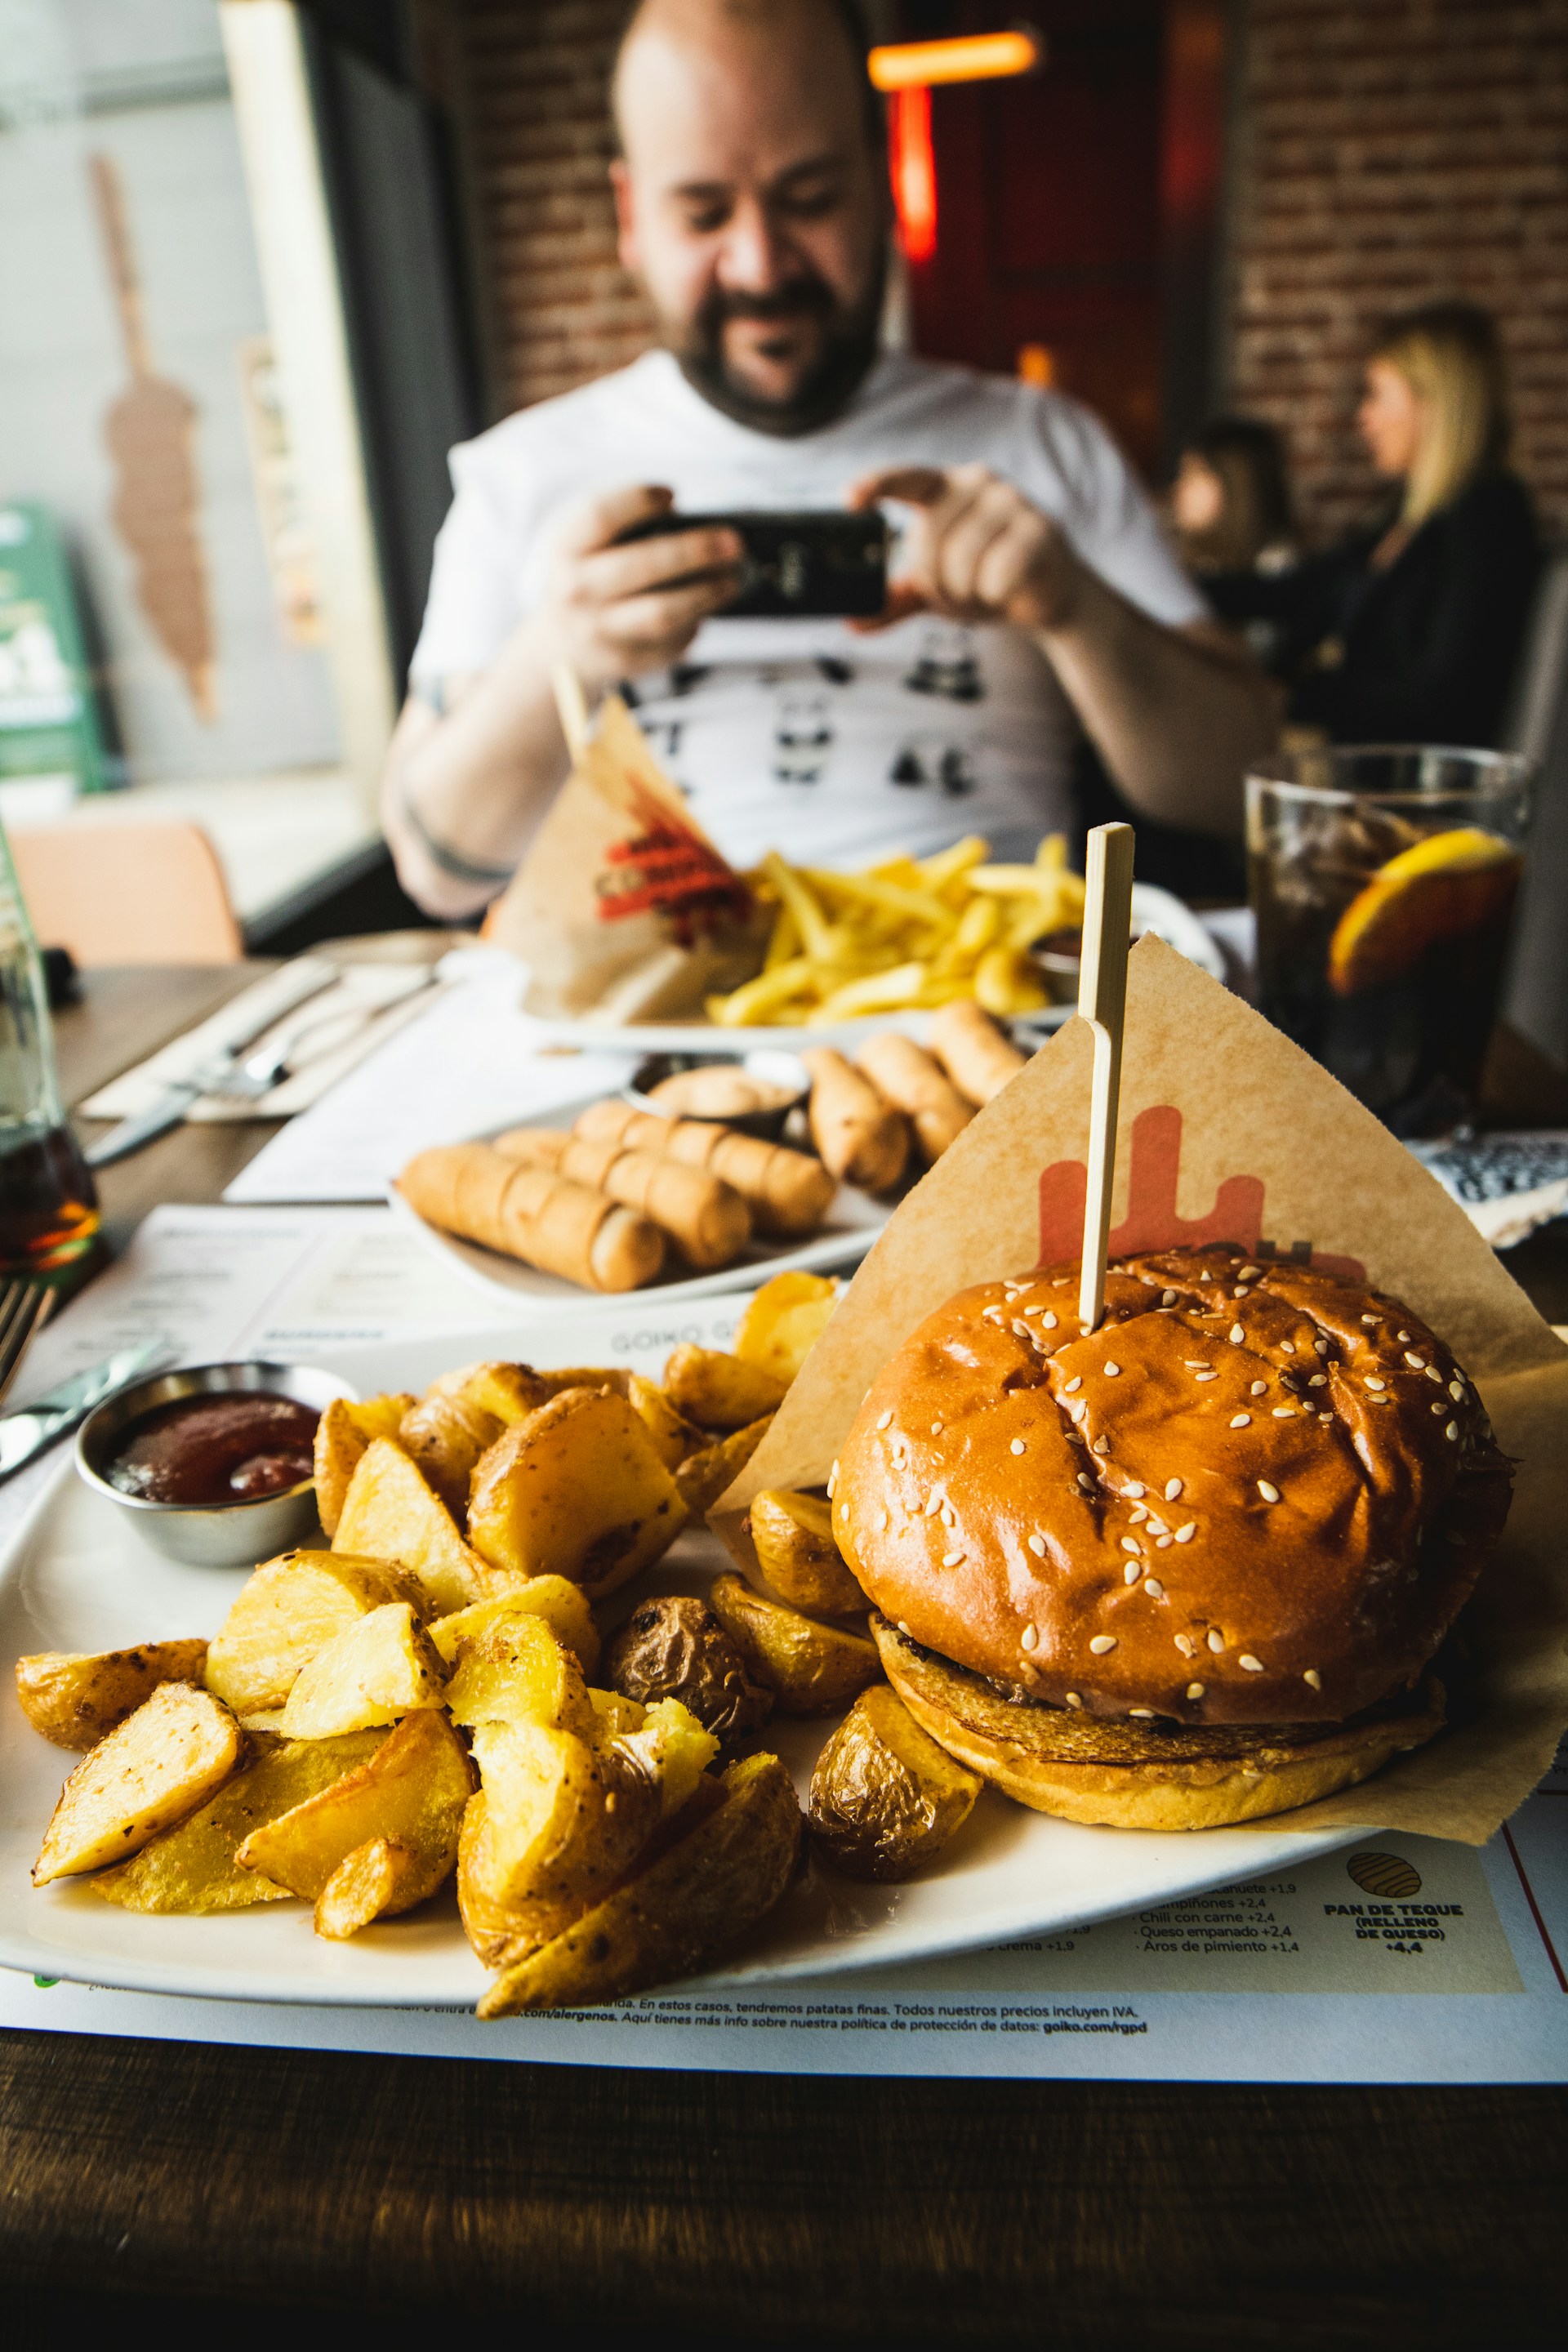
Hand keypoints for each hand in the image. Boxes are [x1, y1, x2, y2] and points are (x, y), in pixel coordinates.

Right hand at [538, 485, 742, 690]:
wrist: (564, 644)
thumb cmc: (589, 579)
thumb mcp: (586, 544)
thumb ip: (626, 528)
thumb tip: (695, 527)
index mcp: (566, 549)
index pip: (600, 516)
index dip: (639, 501)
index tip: (672, 495)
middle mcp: (577, 591)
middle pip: (642, 565)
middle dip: (694, 550)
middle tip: (732, 542)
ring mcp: (601, 631)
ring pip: (663, 612)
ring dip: (708, 592)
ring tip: (735, 577)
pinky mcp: (627, 659)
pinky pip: (672, 637)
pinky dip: (698, 618)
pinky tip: (709, 603)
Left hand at [847, 465, 1082, 634]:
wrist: (1046, 595)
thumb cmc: (983, 579)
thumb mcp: (933, 588)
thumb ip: (895, 600)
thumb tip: (852, 622)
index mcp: (942, 488)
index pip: (904, 478)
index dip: (875, 485)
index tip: (851, 501)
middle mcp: (975, 482)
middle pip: (929, 539)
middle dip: (934, 582)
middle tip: (956, 592)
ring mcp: (1011, 501)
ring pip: (963, 559)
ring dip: (965, 592)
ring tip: (982, 590)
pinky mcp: (1039, 529)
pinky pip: (999, 573)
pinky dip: (994, 594)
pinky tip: (1006, 590)